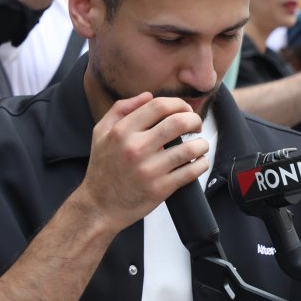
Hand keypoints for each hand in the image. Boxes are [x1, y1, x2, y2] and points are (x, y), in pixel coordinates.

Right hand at [74, 92, 208, 233]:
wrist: (99, 205)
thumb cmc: (102, 168)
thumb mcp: (100, 133)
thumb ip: (120, 109)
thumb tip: (147, 96)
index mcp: (121, 132)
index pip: (159, 106)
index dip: (178, 104)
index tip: (184, 110)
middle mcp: (135, 148)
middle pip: (178, 122)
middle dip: (194, 120)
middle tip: (196, 125)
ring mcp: (149, 169)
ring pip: (190, 148)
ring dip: (201, 143)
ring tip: (199, 145)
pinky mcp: (161, 188)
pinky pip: (191, 171)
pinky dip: (201, 164)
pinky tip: (198, 162)